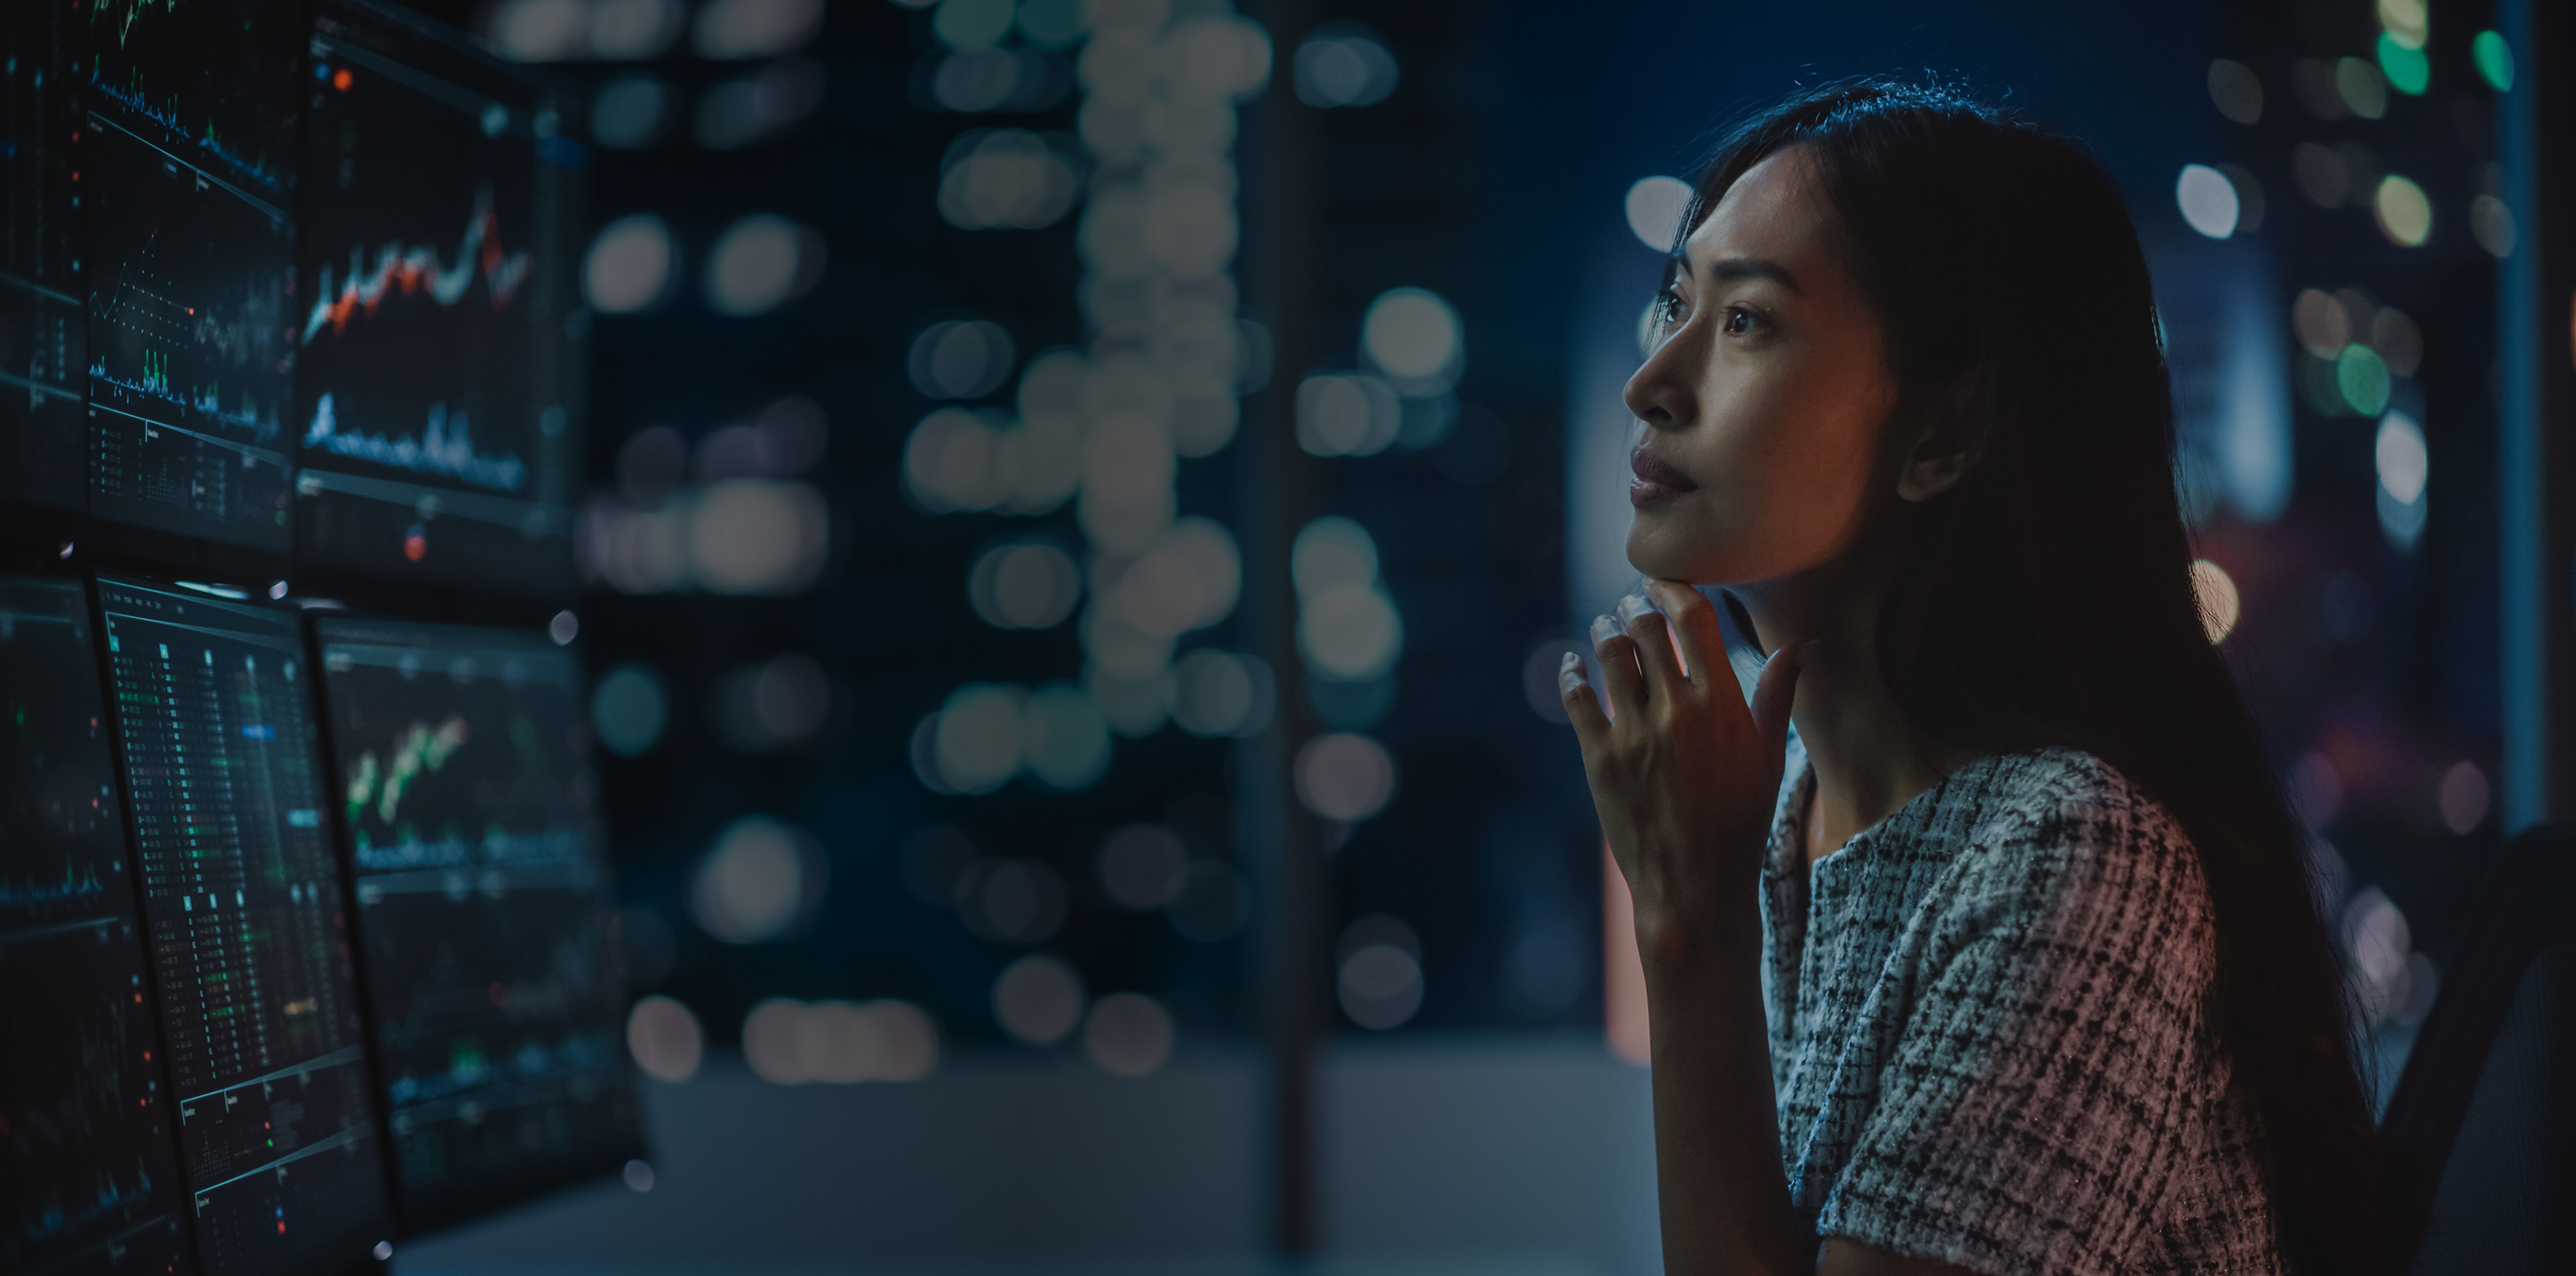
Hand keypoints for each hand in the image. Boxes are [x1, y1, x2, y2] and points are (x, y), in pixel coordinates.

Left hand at [1560, 581, 1805, 961]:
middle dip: (1634, 607)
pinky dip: (1571, 673)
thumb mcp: (1769, 755)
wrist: (1695, 886)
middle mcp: (1677, 710)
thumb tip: (1804, 644)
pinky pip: (1577, 698)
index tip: (1659, 584)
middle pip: (1645, 629)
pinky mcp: (1600, 759)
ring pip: (1609, 655)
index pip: (1692, 619)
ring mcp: (1635, 733)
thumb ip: (1779, 692)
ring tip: (1604, 626)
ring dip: (1604, 631)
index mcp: (1722, 703)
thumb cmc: (1740, 821)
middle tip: (1628, 604)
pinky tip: (1572, 664)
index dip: (1671, 590)